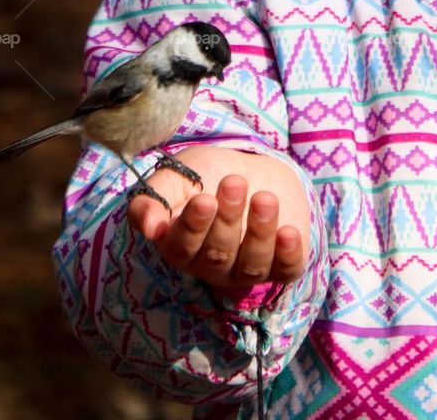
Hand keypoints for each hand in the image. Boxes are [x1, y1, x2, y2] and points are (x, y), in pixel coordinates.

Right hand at [127, 144, 309, 290]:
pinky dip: (288, 254)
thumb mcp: (176, 177)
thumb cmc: (206, 174)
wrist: (251, 166)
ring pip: (251, 264)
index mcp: (181, 246)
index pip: (182, 247)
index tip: (203, 200)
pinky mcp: (281, 263)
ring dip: (259, 232)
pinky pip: (286, 270)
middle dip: (228, 218)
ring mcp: (246, 268)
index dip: (193, 226)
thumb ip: (153, 198)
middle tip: (235, 183)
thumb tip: (148, 226)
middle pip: (218, 253)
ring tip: (265, 198)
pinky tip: (289, 232)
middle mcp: (212, 265)